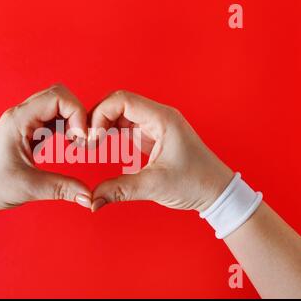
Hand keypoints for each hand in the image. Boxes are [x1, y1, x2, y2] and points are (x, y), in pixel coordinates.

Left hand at [0, 84, 91, 221]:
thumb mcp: (28, 188)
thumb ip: (62, 189)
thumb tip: (89, 198)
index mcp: (19, 120)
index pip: (58, 97)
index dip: (77, 113)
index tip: (81, 139)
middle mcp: (20, 115)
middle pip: (58, 95)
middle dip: (77, 114)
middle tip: (81, 140)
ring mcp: (21, 122)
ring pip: (55, 106)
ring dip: (71, 120)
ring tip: (76, 143)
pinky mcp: (24, 131)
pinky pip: (48, 119)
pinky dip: (63, 127)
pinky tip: (67, 144)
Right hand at [90, 90, 233, 211]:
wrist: (215, 191)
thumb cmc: (195, 183)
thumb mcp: (155, 186)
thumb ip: (119, 190)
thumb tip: (92, 200)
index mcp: (162, 119)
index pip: (122, 100)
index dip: (100, 114)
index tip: (91, 138)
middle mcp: (158, 116)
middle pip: (118, 103)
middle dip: (97, 118)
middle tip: (85, 140)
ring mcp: (154, 125)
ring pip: (120, 113)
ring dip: (102, 124)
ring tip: (89, 142)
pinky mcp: (152, 136)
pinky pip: (126, 126)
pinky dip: (110, 132)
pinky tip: (101, 144)